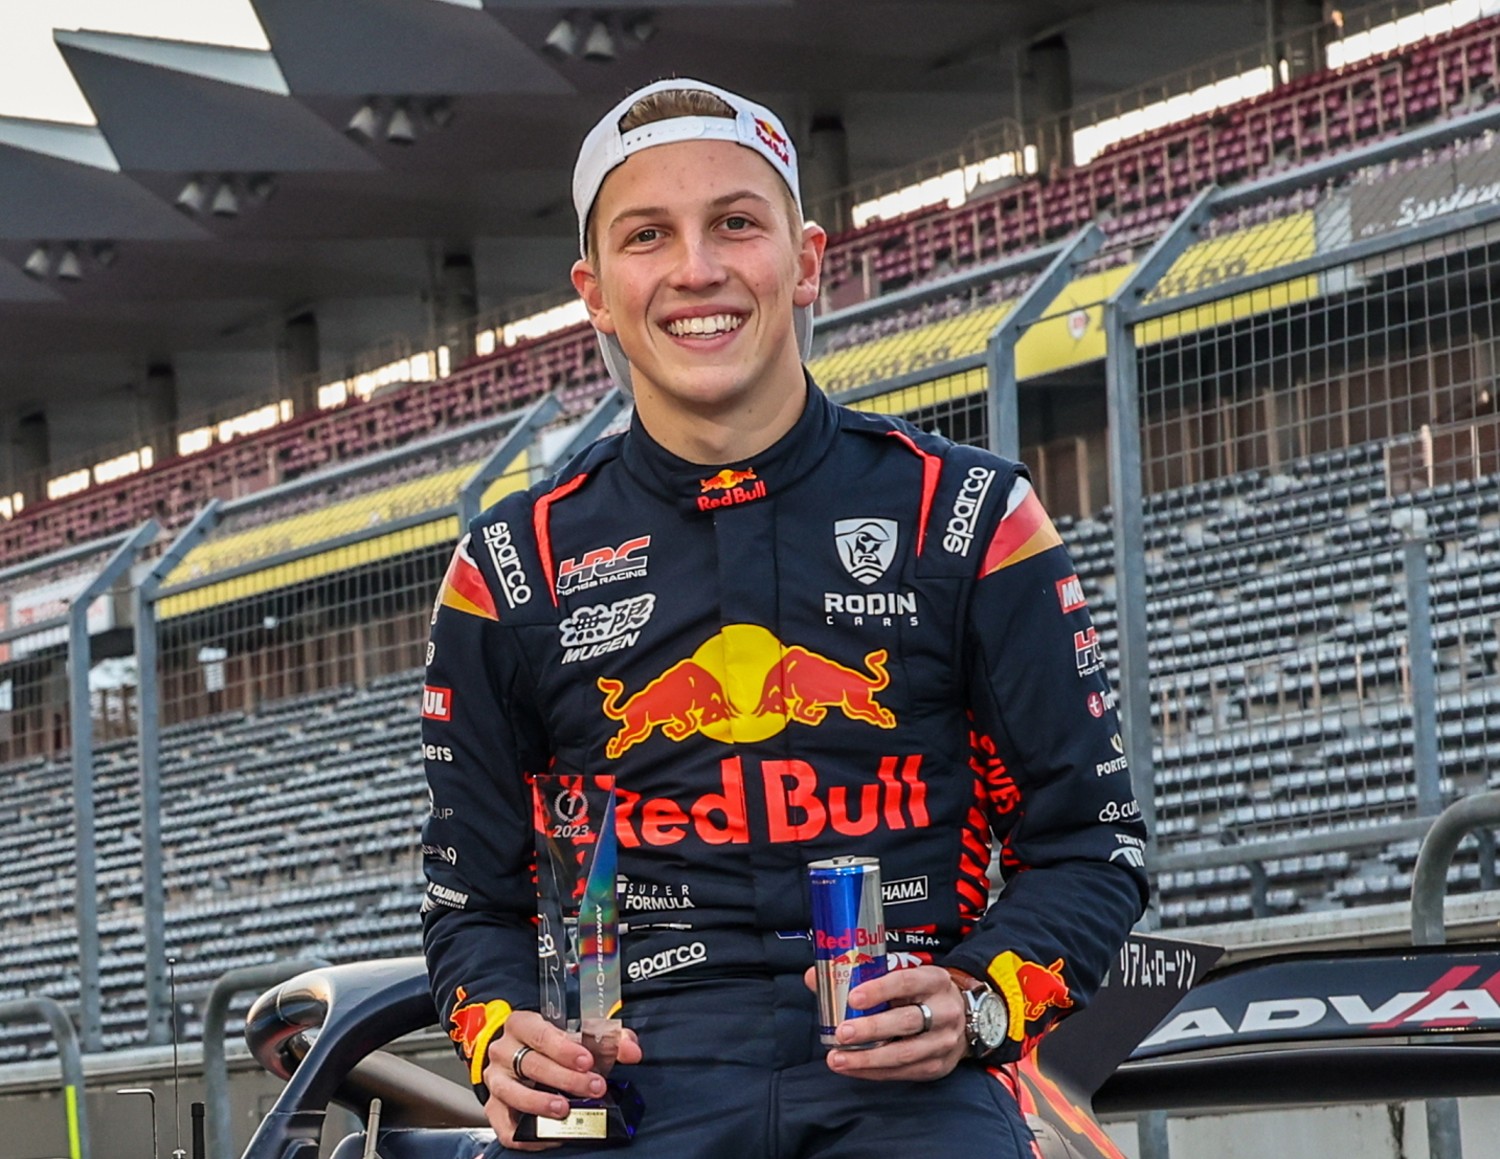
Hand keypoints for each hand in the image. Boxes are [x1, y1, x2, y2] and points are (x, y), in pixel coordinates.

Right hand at [479, 1010, 643, 1150]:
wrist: (517, 1051)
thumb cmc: (551, 1042)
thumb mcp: (577, 1032)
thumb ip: (607, 1038)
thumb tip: (632, 1051)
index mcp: (522, 1024)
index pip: (539, 1033)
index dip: (564, 1049)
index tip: (588, 1061)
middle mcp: (504, 1051)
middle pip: (530, 1064)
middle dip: (565, 1078)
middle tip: (594, 1087)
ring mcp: (495, 1079)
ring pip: (512, 1093)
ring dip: (540, 1103)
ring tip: (565, 1110)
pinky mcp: (493, 1107)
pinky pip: (504, 1126)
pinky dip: (525, 1135)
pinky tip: (549, 1136)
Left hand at [803, 964, 966, 1081]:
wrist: (963, 1017)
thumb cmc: (921, 993)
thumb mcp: (902, 976)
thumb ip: (861, 975)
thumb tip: (813, 977)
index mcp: (934, 980)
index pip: (907, 982)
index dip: (879, 990)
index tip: (853, 998)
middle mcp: (944, 1011)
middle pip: (906, 1022)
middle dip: (871, 1029)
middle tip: (841, 1034)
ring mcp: (944, 1042)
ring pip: (905, 1053)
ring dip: (868, 1058)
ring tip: (837, 1059)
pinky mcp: (938, 1066)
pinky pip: (904, 1073)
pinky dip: (875, 1072)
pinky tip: (852, 1068)